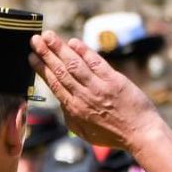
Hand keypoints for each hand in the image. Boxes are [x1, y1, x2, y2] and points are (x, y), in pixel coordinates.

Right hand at [29, 31, 159, 149]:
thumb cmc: (113, 135)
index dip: (41, 69)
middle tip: (34, 39)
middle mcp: (84, 97)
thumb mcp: (85, 132)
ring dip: (59, 48)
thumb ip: (70, 116)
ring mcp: (99, 88)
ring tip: (48, 35)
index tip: (31, 56)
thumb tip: (60, 100)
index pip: (54, 84)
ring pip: (74, 64)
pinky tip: (73, 42)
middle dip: (45, 54)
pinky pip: (96, 63)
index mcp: (75, 109)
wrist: (140, 134)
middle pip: (60, 71)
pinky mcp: (115, 81)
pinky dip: (84, 52)